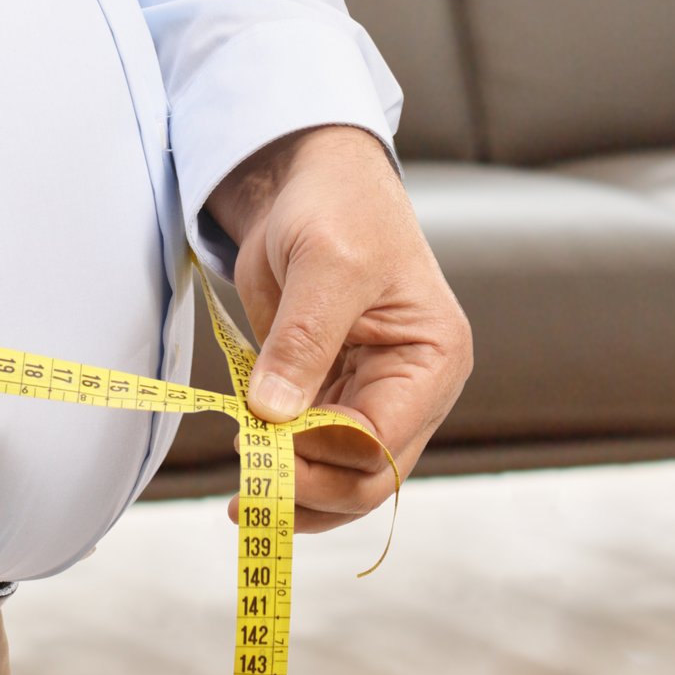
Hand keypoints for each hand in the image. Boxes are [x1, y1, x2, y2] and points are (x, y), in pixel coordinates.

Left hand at [207, 126, 472, 530]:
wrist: (306, 176)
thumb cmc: (338, 205)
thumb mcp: (326, 264)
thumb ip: (303, 342)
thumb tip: (272, 416)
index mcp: (432, 359)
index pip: (384, 443)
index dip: (327, 461)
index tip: (267, 454)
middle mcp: (412, 387)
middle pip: (367, 475)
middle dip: (310, 489)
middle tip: (248, 493)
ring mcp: (372, 393)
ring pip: (341, 475)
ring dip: (294, 490)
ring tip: (242, 499)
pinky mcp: (331, 390)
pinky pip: (314, 450)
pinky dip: (282, 467)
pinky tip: (247, 471)